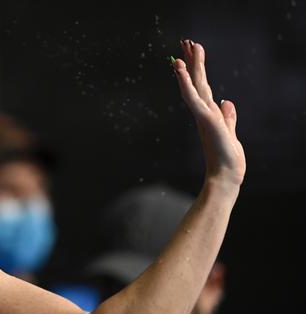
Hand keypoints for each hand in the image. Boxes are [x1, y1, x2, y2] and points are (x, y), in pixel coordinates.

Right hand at [173, 40, 245, 186]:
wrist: (226, 176)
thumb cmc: (227, 159)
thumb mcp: (230, 132)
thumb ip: (228, 117)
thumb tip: (227, 102)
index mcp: (209, 113)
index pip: (202, 87)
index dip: (197, 69)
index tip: (192, 53)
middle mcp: (203, 111)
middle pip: (197, 81)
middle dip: (192, 61)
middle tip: (186, 41)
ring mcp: (202, 114)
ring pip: (194, 85)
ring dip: (188, 66)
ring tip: (184, 49)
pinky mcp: (204, 117)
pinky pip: (192, 96)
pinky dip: (186, 82)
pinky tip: (181, 68)